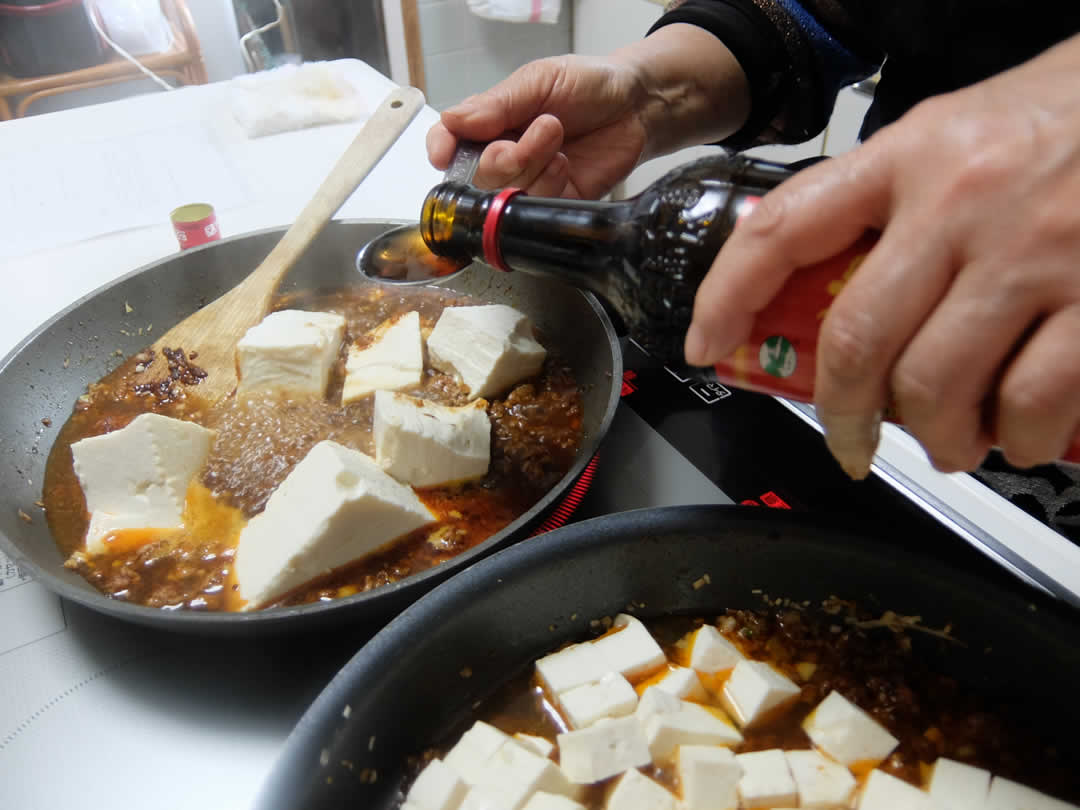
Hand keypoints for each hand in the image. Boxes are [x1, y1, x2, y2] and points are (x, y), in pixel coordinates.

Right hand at [426, 55, 650, 198]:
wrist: (637, 106)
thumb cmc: (589, 85)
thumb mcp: (539, 80)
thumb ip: (496, 104)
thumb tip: (454, 121)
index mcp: (491, 122)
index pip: (450, 141)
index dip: (442, 150)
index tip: (445, 154)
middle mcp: (504, 154)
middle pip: (477, 177)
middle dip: (506, 157)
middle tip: (544, 129)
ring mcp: (528, 182)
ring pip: (505, 196)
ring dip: (533, 166)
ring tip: (559, 139)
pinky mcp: (552, 204)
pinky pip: (534, 211)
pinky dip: (549, 186)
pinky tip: (565, 165)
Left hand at [685, 34, 1079, 477]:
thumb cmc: (1062, 117)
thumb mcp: (958, 132)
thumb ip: (891, 201)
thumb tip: (830, 285)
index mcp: (910, 154)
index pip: (783, 229)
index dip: (725, 296)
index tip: (702, 345)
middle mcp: (962, 202)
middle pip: (860, 342)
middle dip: (842, 415)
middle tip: (848, 441)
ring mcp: (1035, 251)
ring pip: (937, 386)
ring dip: (933, 439)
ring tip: (947, 441)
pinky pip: (1032, 401)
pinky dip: (1016, 438)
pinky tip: (1019, 433)